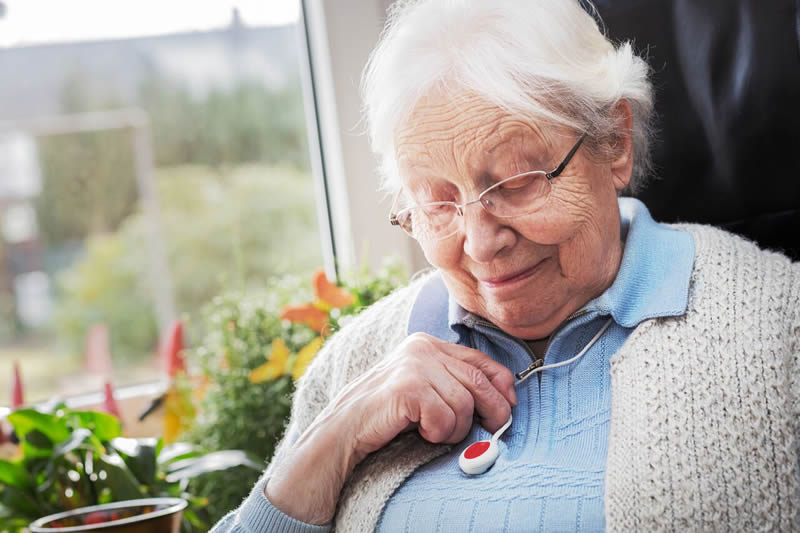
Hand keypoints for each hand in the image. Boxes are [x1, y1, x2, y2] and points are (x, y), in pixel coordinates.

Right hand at [266, 332, 515, 523]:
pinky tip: (418, 432)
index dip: (501, 384)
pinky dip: (437, 433)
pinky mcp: (408, 387)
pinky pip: (445, 418)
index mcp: (427, 343)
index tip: (509, 406)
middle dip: (492, 410)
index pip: (480, 359)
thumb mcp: (423, 388)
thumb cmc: (386, 414)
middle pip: (478, 381)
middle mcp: (422, 347)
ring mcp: (414, 365)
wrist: (343, 430)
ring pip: (464, 404)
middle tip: (491, 430)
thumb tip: (504, 397)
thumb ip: (454, 382)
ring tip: (430, 431)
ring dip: (453, 428)